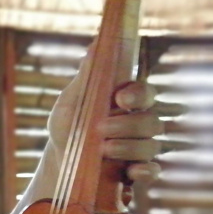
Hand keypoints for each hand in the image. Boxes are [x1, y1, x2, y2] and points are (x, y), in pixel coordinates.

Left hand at [48, 71, 180, 185]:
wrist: (60, 162)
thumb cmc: (68, 125)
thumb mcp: (71, 101)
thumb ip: (88, 76)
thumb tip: (98, 42)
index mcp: (126, 102)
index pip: (146, 93)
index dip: (139, 94)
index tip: (121, 99)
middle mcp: (139, 123)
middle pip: (152, 121)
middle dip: (127, 125)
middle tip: (100, 129)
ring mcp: (140, 148)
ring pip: (152, 145)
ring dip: (128, 147)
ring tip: (102, 150)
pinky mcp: (137, 171)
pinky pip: (153, 171)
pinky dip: (145, 170)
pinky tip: (131, 171)